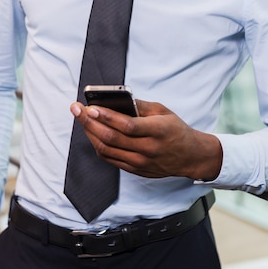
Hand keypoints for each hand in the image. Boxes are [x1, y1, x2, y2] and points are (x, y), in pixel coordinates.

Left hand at [70, 99, 221, 180]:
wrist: (190, 157)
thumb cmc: (177, 130)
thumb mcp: (164, 111)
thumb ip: (141, 105)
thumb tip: (118, 98)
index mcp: (157, 131)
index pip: (127, 125)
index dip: (106, 116)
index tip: (91, 106)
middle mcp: (147, 149)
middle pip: (111, 138)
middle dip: (90, 122)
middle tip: (77, 109)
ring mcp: (140, 162)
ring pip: (107, 150)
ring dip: (90, 133)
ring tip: (81, 119)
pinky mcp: (135, 170)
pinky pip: (110, 159)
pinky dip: (98, 146)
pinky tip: (92, 134)